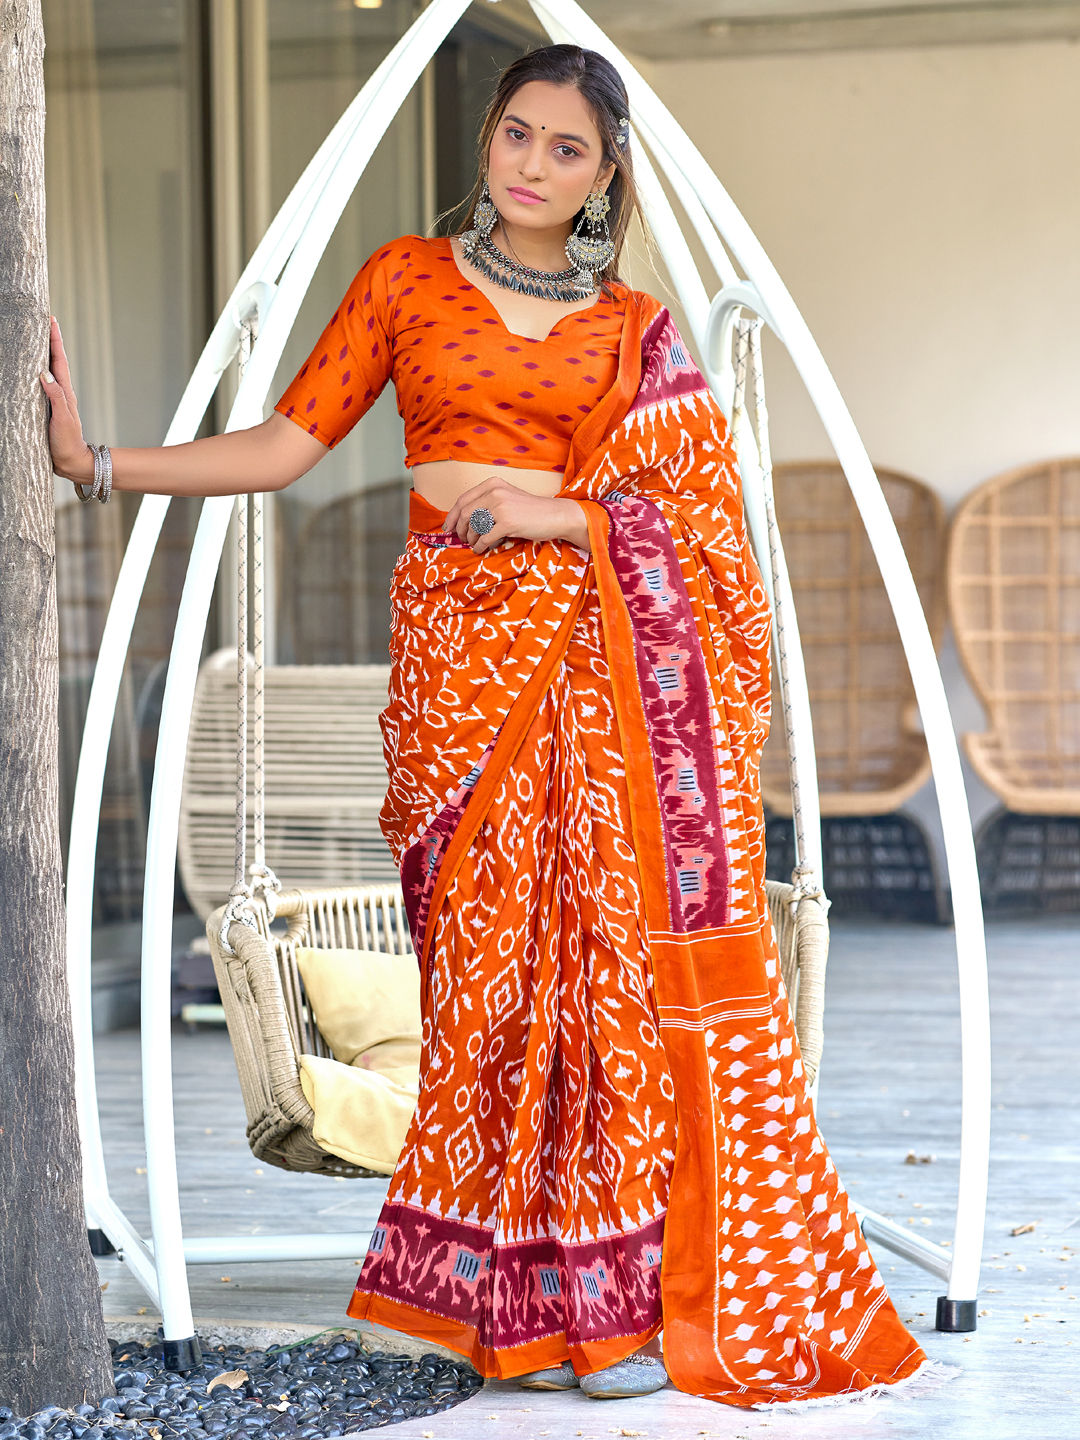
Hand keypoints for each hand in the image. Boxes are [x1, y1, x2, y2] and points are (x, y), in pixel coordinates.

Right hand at [39, 316, 92, 484]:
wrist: (71, 462)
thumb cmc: (67, 441)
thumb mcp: (62, 418)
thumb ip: (55, 396)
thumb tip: (44, 373)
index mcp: (64, 391)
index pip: (59, 360)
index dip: (55, 340)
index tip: (51, 320)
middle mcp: (60, 391)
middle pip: (54, 360)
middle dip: (49, 340)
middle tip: (43, 320)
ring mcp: (54, 399)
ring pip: (48, 370)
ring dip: (44, 353)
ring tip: (36, 336)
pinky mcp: (48, 407)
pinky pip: (41, 383)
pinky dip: (37, 371)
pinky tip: (31, 368)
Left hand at [443, 476, 589, 554]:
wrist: (555, 515)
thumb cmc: (530, 511)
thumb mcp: (506, 498)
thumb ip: (486, 503)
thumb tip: (461, 520)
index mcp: (492, 484)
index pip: (463, 500)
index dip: (452, 516)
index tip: (447, 528)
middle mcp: (495, 492)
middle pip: (465, 514)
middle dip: (460, 529)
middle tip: (461, 539)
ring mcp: (501, 506)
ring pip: (473, 527)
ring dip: (470, 539)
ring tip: (474, 544)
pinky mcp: (508, 522)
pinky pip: (485, 538)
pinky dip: (479, 546)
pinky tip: (480, 549)